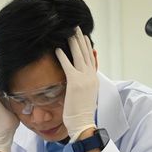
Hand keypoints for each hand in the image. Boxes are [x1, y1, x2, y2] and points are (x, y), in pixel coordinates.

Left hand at [55, 26, 98, 141]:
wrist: (83, 123)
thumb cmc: (82, 113)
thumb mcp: (86, 95)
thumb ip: (84, 84)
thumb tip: (80, 80)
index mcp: (94, 79)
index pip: (91, 58)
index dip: (87, 46)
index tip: (83, 36)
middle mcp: (91, 76)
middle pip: (86, 53)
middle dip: (80, 39)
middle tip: (75, 27)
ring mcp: (84, 79)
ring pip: (79, 56)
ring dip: (73, 42)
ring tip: (69, 32)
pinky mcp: (75, 83)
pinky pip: (68, 66)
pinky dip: (63, 57)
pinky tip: (57, 49)